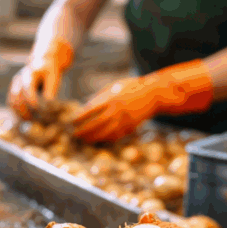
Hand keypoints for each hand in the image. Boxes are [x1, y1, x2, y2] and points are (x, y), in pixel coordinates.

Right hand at [7, 37, 73, 120]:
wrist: (43, 62)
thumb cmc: (51, 71)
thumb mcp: (54, 77)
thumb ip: (51, 90)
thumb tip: (47, 106)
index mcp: (30, 73)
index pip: (28, 88)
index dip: (32, 100)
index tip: (38, 111)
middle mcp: (19, 78)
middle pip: (17, 96)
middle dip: (24, 110)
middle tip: (33, 122)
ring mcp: (14, 84)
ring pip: (12, 101)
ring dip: (18, 113)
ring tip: (28, 123)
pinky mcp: (13, 90)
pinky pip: (11, 103)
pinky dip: (15, 113)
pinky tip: (23, 120)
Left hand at [72, 60, 213, 142]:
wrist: (154, 94)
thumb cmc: (131, 87)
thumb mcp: (114, 87)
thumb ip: (100, 97)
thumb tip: (85, 108)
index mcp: (111, 98)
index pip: (91, 110)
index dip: (80, 117)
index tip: (72, 121)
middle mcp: (118, 110)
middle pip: (96, 124)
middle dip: (84, 131)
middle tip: (75, 134)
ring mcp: (125, 120)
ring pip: (106, 133)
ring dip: (93, 138)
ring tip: (84, 140)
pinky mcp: (131, 127)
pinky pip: (116, 136)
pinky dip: (106, 139)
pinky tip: (98, 140)